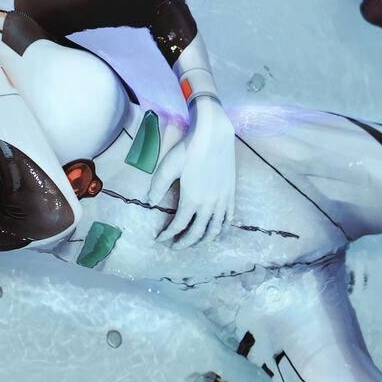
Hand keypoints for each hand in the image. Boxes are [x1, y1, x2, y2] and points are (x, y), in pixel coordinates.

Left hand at [148, 98, 235, 248]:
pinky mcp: (230, 194)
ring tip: (194, 243)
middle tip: (174, 246)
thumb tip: (150, 202)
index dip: (168, 235)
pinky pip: (228, 219)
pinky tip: (216, 232)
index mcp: (191, 199)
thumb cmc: (189, 149)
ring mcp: (222, 200)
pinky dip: (221, 230)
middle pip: (197, 233)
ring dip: (203, 240)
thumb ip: (158, 186)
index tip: (160, 238)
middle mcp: (208, 204)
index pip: (178, 226)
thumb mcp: (168, 166)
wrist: (214, 135)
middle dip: (184, 243)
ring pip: (214, 230)